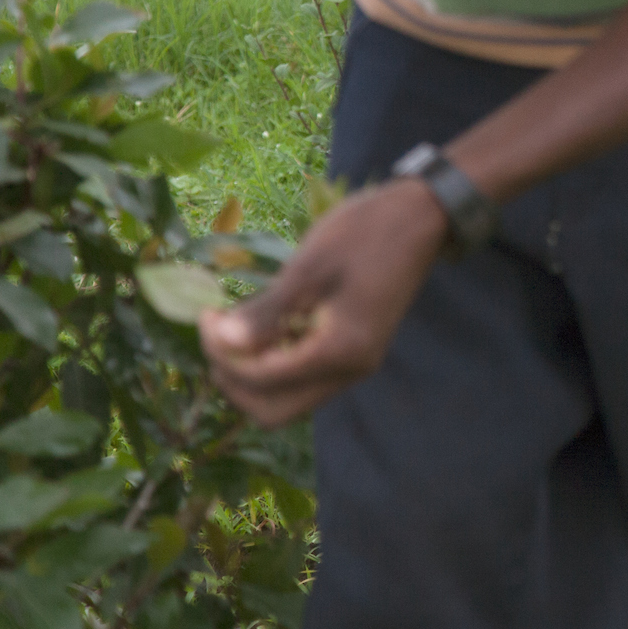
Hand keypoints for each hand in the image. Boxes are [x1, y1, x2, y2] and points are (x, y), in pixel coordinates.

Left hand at [197, 179, 449, 426]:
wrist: (419, 218)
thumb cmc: (364, 234)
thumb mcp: (309, 268)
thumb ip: (266, 311)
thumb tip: (224, 341)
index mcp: (340, 351)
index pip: (262, 380)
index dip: (224, 354)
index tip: (208, 314)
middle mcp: (349, 370)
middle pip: (273, 410)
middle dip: (234, 379)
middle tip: (217, 333)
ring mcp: (354, 364)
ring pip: (287, 399)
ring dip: (253, 374)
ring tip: (236, 328)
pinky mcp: (353, 352)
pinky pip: (303, 377)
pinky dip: (274, 362)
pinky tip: (265, 325)